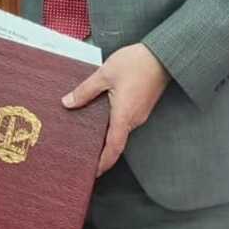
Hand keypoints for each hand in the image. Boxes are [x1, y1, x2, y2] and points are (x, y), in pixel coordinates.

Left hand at [63, 43, 169, 175]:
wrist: (161, 55)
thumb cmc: (136, 63)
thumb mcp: (105, 74)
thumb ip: (85, 91)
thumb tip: (67, 103)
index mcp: (124, 116)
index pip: (113, 148)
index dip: (103, 163)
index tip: (93, 172)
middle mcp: (134, 119)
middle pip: (116, 141)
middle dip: (100, 150)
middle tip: (83, 154)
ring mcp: (139, 113)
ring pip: (120, 130)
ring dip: (106, 136)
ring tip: (87, 136)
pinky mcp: (141, 106)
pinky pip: (125, 120)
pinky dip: (112, 124)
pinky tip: (101, 117)